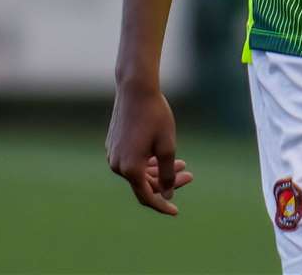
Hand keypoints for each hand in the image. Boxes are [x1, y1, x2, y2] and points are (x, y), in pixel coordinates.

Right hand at [106, 85, 189, 215]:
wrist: (135, 89)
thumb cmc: (155, 115)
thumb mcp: (168, 146)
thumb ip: (167, 174)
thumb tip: (167, 194)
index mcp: (130, 168)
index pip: (147, 197)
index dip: (162, 205)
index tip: (176, 211)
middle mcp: (117, 165)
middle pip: (144, 183)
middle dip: (166, 182)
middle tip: (189, 175)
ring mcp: (113, 155)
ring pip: (138, 172)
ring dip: (158, 171)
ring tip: (182, 164)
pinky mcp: (113, 145)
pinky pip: (132, 161)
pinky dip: (148, 162)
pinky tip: (162, 156)